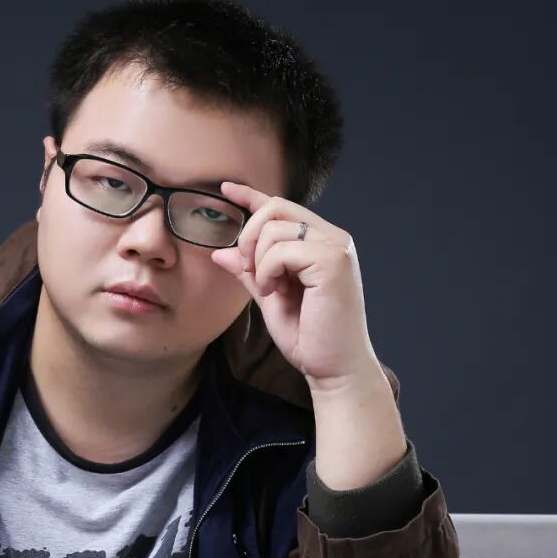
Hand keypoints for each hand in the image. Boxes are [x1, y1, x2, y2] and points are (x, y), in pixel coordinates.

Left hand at [210, 183, 379, 393]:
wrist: (334, 367)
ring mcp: (336, 247)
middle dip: (249, 236)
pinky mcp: (333, 261)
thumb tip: (221, 252)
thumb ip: (250, 273)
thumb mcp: (270, 299)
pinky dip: (268, 271)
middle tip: (249, 271)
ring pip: (275, 229)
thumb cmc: (308, 337)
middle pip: (276, 209)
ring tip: (269, 290)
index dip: (251, 195)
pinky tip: (275, 292)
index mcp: (320, 243)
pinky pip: (282, 250)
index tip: (224, 190)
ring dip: (259, 262)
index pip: (282, 207)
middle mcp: (332, 238)